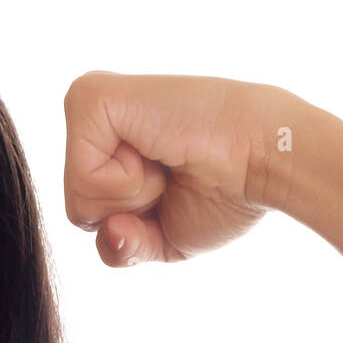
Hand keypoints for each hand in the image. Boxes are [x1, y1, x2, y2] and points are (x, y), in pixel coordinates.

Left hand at [62, 71, 290, 264]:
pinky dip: (127, 183)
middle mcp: (93, 123)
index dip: (134, 227)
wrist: (263, 161)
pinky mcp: (89, 98)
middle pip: (79, 211)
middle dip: (132, 214)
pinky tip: (156, 151)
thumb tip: (109, 230)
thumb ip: (120, 244)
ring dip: (135, 197)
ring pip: (79, 199)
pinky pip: (83, 179)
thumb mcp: (161, 238)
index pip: (88, 218)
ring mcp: (88, 105)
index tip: (176, 188)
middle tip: (173, 174)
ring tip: (168, 159)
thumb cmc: (225, 194)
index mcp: (107, 148)